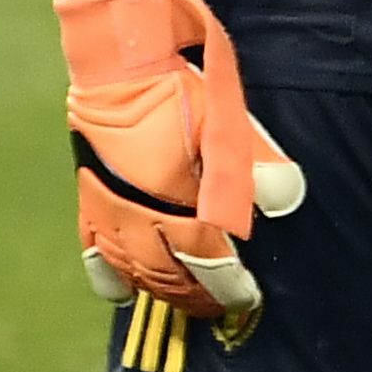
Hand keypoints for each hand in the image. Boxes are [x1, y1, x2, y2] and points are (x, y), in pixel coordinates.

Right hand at [58, 0, 303, 324]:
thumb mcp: (229, 122)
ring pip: (132, 269)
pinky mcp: (87, 200)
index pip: (206, 259)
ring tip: (185, 301)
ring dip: (160, 291)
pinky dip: (109, 278)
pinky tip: (122, 295)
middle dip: (196, 295)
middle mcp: (136, 212)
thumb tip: (285, 201)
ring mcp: (106, 209)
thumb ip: (255, 164)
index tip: (246, 299)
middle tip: (219, 306)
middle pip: (167, 273)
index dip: (227, 285)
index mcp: (175, 197)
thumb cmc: (182, 92)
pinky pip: (92, 251)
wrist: (119, 64)